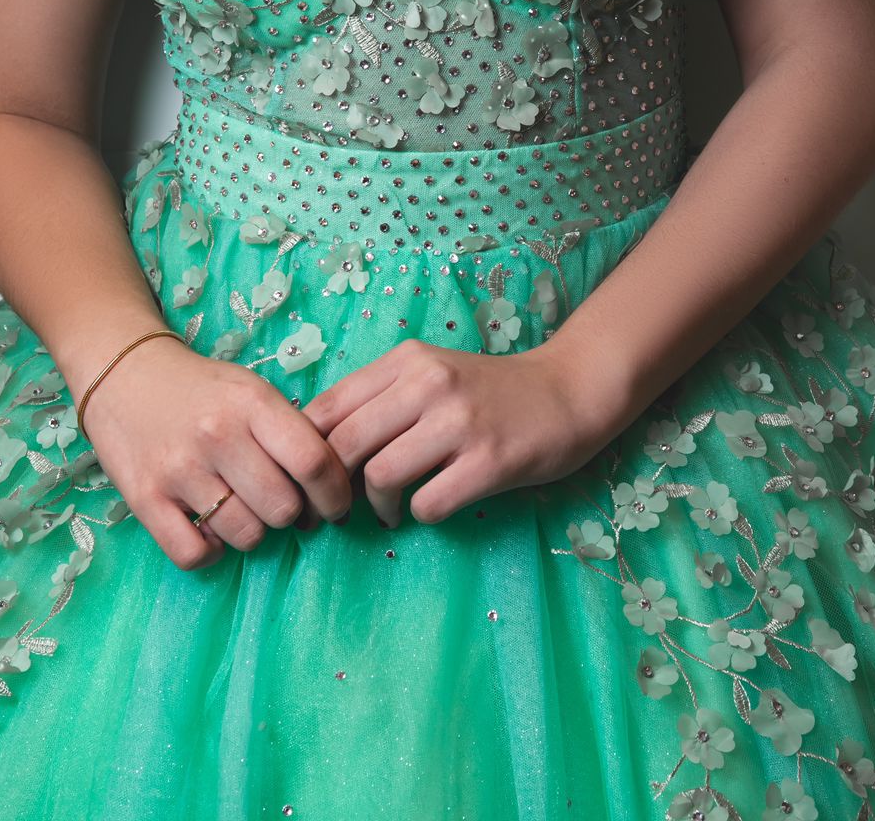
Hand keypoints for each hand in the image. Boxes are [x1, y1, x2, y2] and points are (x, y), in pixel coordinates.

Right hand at [79, 336, 353, 568]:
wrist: (125, 374)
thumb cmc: (202, 389)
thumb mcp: (252, 391)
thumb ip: (290, 432)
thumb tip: (330, 490)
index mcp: (252, 403)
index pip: (313, 462)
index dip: (335, 494)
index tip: (335, 506)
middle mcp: (217, 434)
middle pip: (283, 508)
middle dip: (290, 513)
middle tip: (278, 501)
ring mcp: (178, 469)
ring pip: (245, 536)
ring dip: (251, 530)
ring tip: (239, 506)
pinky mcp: (144, 499)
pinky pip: (195, 555)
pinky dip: (210, 551)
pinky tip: (209, 527)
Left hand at [300, 337, 612, 527]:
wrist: (565, 393)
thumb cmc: (487, 391)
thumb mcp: (429, 374)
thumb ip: (378, 398)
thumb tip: (315, 445)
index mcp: (407, 360)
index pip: (328, 406)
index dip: (309, 449)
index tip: (315, 476)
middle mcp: (430, 384)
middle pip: (346, 444)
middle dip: (334, 486)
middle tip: (341, 506)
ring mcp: (460, 423)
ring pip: (381, 476)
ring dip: (377, 505)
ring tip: (389, 510)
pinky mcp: (490, 462)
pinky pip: (428, 504)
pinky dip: (420, 514)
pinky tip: (432, 504)